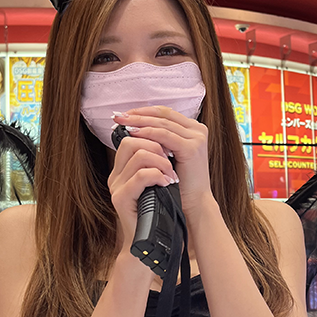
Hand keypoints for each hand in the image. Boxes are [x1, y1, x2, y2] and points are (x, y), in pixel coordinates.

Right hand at [108, 135, 178, 254]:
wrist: (150, 244)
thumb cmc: (158, 213)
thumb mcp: (157, 184)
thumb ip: (157, 165)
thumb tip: (170, 144)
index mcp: (122, 170)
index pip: (132, 138)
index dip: (151, 137)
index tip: (170, 148)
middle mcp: (116, 175)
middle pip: (132, 141)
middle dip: (157, 146)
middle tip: (172, 161)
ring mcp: (116, 187)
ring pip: (139, 156)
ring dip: (161, 162)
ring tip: (171, 176)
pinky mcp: (121, 198)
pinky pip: (140, 176)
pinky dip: (158, 176)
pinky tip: (167, 184)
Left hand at [112, 106, 213, 223]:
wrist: (193, 204)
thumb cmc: (179, 183)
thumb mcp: (167, 155)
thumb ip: (157, 141)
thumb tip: (132, 128)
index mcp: (192, 129)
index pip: (165, 113)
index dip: (143, 111)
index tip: (124, 114)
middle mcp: (197, 130)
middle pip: (163, 114)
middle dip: (139, 114)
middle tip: (119, 116)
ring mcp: (196, 138)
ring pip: (163, 122)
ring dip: (140, 121)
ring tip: (123, 123)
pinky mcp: (191, 148)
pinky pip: (165, 135)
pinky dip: (148, 132)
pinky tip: (134, 133)